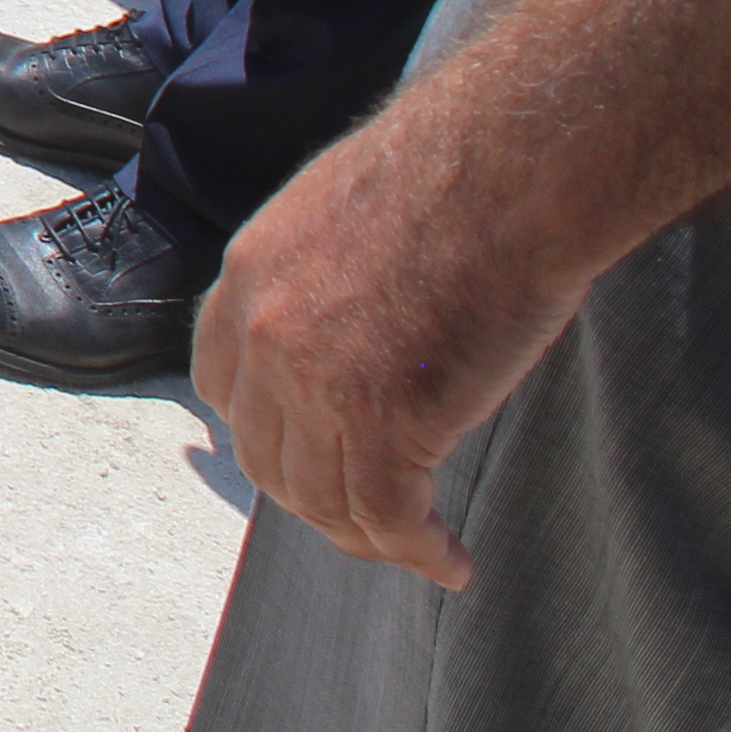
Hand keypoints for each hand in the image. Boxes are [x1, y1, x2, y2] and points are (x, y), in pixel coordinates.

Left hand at [190, 111, 587, 590]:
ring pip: (326, 498)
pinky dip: (421, 551)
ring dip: (371, 538)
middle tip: (370, 521)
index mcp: (248, 276)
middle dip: (316, 499)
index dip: (266, 434)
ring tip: (418, 549)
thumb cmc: (454, 175)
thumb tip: (353, 330)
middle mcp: (266, 335)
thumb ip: (322, 279)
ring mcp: (318, 382)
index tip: (309, 458)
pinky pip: (390, 516)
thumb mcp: (342, 214)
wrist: (506, 169)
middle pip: (268, 457)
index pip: (224, 386)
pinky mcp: (387, 421)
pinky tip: (452, 562)